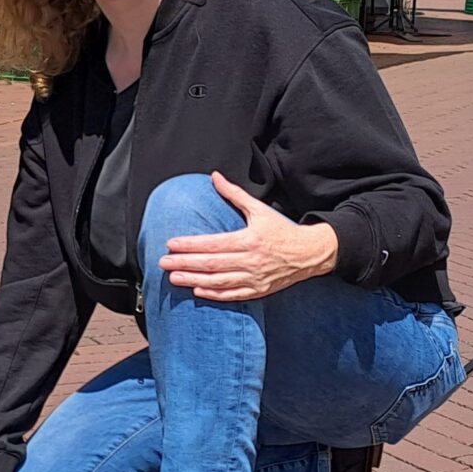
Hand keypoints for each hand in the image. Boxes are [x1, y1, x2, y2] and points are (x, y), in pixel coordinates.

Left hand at [157, 170, 337, 301]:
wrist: (309, 254)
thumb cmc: (282, 230)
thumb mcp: (260, 209)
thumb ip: (235, 194)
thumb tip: (215, 177)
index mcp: (249, 240)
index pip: (213, 244)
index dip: (191, 245)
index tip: (172, 244)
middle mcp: (251, 260)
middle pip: (212, 264)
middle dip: (185, 263)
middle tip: (163, 263)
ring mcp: (254, 278)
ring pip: (219, 282)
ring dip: (194, 281)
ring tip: (174, 278)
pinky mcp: (258, 290)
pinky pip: (232, 295)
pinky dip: (214, 294)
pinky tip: (198, 291)